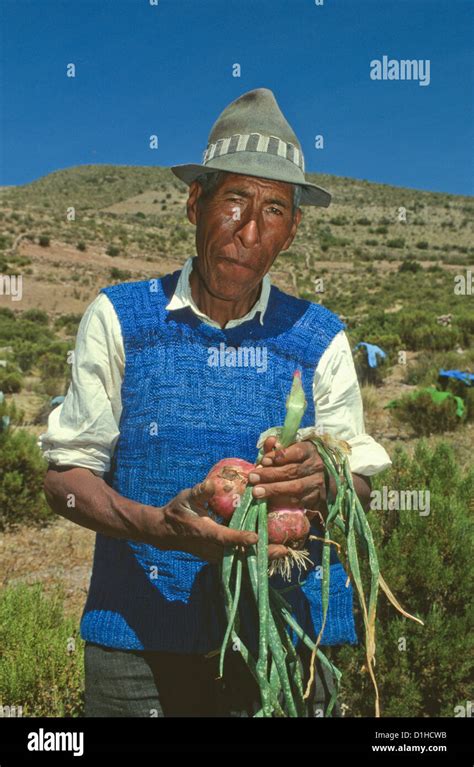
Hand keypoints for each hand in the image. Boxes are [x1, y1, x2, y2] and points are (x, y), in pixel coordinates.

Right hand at [159, 479, 288, 563]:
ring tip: (283, 552)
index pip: (223, 537)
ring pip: (241, 560)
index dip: (239, 538)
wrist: (166, 532)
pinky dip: (254, 558)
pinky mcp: (218, 558)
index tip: (255, 537)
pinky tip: (270, 552)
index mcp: (204, 531)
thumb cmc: (178, 511)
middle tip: (284, 550)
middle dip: (262, 553)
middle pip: (239, 554)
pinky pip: (238, 561)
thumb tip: (215, 483)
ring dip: (262, 557)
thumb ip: (201, 492)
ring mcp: (215, 555)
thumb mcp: (187, 497)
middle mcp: (211, 547)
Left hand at [249, 436, 328, 520]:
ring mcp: (317, 483)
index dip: (279, 456)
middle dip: (270, 474)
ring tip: (256, 491)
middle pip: (293, 470)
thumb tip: (270, 441)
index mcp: (309, 450)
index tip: (264, 461)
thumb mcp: (288, 450)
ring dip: (273, 489)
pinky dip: (282, 501)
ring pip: (295, 487)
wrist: (318, 477)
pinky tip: (269, 501)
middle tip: (253, 477)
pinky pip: (298, 501)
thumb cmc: (297, 460)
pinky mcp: (315, 498)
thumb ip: (276, 447)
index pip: (297, 452)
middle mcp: (316, 466)